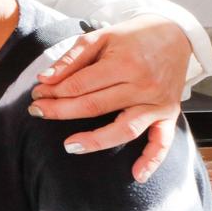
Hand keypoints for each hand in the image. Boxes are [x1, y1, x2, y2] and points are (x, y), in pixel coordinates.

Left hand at [30, 14, 191, 180]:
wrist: (174, 35)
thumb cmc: (131, 36)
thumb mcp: (100, 37)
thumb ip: (72, 58)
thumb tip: (45, 78)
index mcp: (124, 65)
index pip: (80, 85)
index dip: (54, 92)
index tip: (37, 94)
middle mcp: (142, 87)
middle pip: (95, 107)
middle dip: (61, 111)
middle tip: (37, 112)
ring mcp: (157, 103)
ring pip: (125, 129)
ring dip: (96, 140)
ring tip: (69, 146)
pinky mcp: (169, 114)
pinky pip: (162, 141)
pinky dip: (152, 160)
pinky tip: (136, 175)